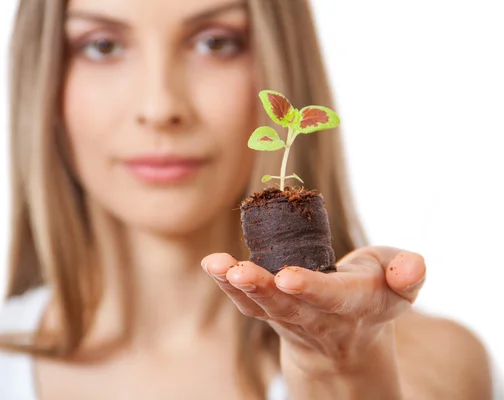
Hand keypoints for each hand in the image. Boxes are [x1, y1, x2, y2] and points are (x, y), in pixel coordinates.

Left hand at [201, 246, 425, 373]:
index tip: (287, 277)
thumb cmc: (374, 290)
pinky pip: (247, 303)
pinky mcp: (270, 312)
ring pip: (262, 306)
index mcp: (357, 304)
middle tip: (240, 272)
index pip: (334, 297)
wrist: (348, 333)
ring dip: (238, 286)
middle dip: (264, 289)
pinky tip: (212, 264)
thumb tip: (412, 268)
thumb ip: (408, 273)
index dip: (312, 288)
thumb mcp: (399, 281)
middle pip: (289, 307)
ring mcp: (291, 318)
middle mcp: (320, 317)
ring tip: (216, 264)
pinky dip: (227, 284)